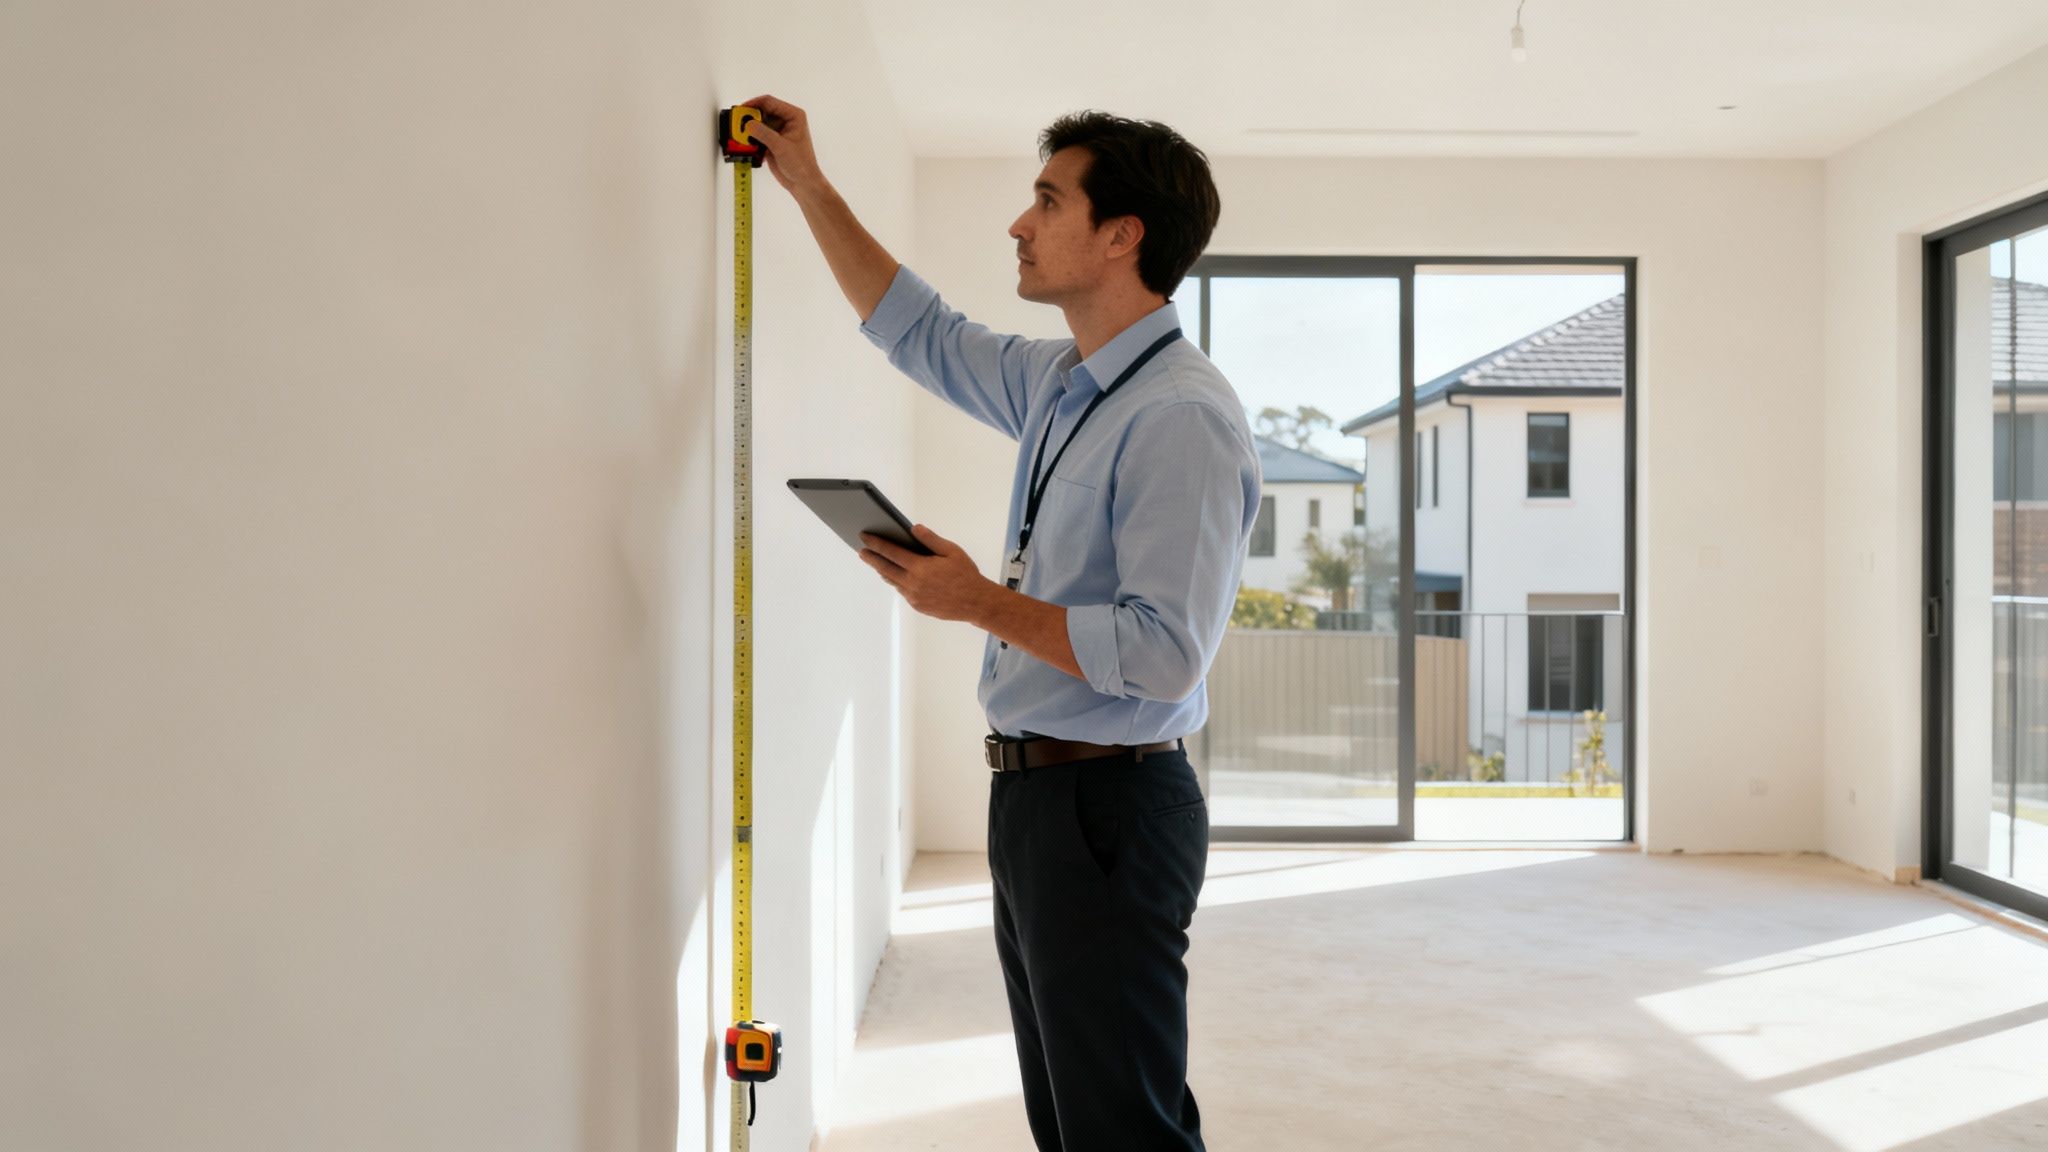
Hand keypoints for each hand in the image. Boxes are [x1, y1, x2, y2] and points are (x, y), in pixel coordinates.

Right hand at [742, 94, 824, 195]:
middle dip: (749, 119)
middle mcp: (785, 120)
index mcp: (793, 115)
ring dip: (749, 131)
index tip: (741, 110)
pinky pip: (756, 135)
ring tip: (742, 138)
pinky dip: (751, 140)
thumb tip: (749, 124)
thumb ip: (764, 134)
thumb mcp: (781, 147)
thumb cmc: (802, 165)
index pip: (770, 102)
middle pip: (761, 112)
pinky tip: (749, 147)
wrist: (802, 183)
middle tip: (738, 125)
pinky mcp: (771, 140)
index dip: (753, 104)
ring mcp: (777, 130)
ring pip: (757, 124)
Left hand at [859, 524, 994, 622]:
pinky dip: (896, 581)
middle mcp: (913, 583)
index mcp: (920, 567)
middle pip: (885, 568)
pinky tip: (895, 576)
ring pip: (892, 581)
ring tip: (876, 563)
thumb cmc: (966, 575)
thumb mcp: (952, 551)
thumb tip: (914, 528)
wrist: (976, 602)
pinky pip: (902, 591)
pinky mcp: (917, 606)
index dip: (876, 544)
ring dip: (882, 571)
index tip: (865, 537)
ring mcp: (914, 597)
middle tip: (862, 551)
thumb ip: (930, 539)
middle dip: (872, 558)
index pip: (891, 552)